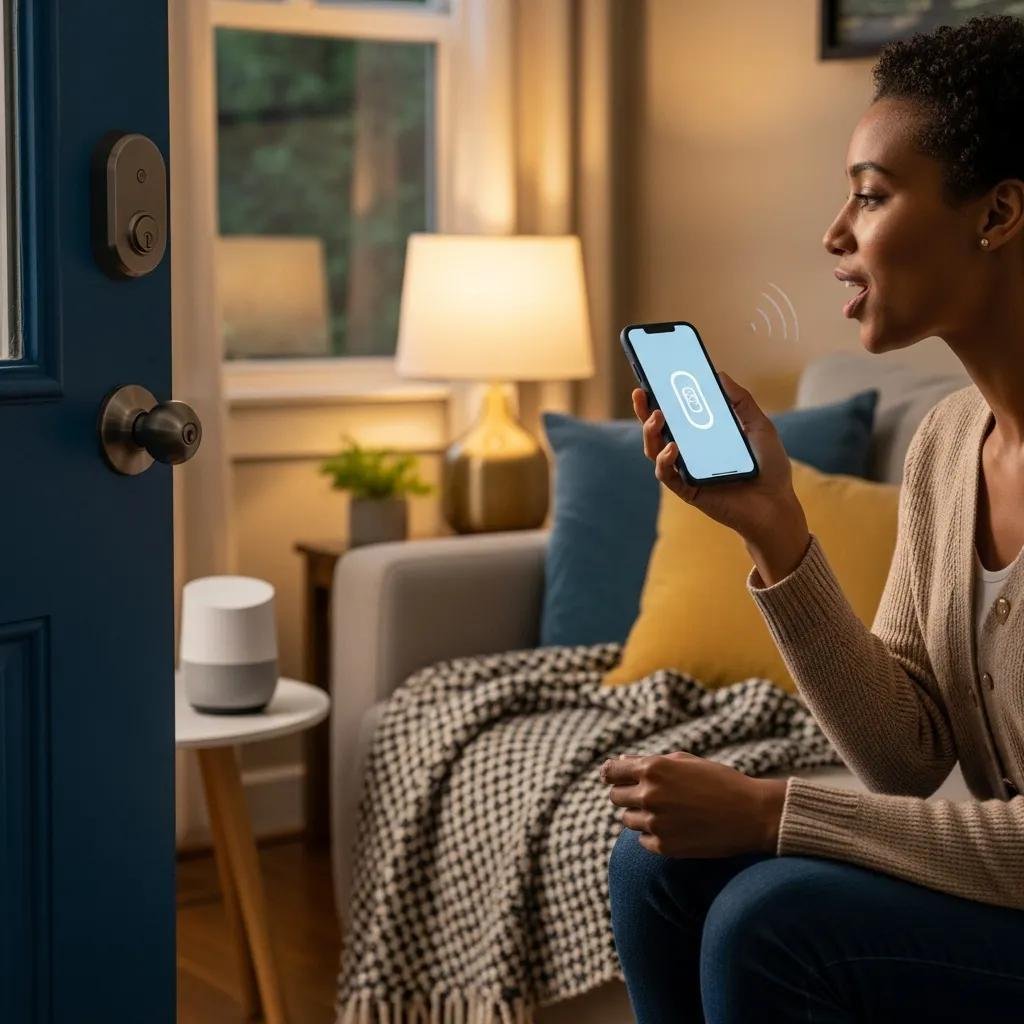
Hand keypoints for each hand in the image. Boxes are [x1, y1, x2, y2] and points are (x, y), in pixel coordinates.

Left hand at [600, 751, 786, 857]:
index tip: (615, 778)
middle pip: (615, 797)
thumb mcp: (685, 761)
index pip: (611, 771)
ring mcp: (655, 822)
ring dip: (640, 815)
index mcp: (653, 769)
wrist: (752, 814)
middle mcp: (649, 795)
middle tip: (648, 796)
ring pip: (627, 820)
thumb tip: (618, 762)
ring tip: (667, 812)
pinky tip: (675, 828)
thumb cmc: (720, 781)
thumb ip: (648, 761)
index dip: (611, 774)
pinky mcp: (664, 846)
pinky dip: (653, 835)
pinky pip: (643, 840)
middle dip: (627, 794)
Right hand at [633, 372, 810, 582]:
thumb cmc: (769, 466)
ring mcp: (686, 471)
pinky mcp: (688, 490)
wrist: (777, 504)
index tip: (652, 377)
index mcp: (702, 435)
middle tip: (641, 393)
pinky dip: (665, 460)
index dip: (660, 396)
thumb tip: (719, 374)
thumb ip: (740, 401)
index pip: (676, 412)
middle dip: (644, 410)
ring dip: (650, 432)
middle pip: (657, 429)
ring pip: (655, 451)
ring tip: (657, 416)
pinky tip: (672, 448)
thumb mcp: (759, 425)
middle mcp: (690, 452)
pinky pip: (667, 475)